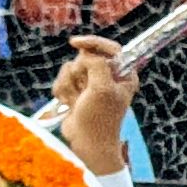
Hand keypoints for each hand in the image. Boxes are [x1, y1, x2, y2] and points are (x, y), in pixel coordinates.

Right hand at [47, 39, 132, 177]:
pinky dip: (63, 93)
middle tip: (84, 90)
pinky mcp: (77, 92)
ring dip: (69, 86)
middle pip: (85, 57)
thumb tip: (86, 54)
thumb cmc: (99, 119)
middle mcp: (108, 77)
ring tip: (76, 101)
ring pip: (70, 69)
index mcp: (124, 75)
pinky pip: (62, 81)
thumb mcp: (102, 89)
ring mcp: (91, 84)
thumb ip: (97, 65)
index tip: (75, 43)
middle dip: (78, 73)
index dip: (93, 43)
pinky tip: (69, 105)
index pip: (111, 48)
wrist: (87, 144)